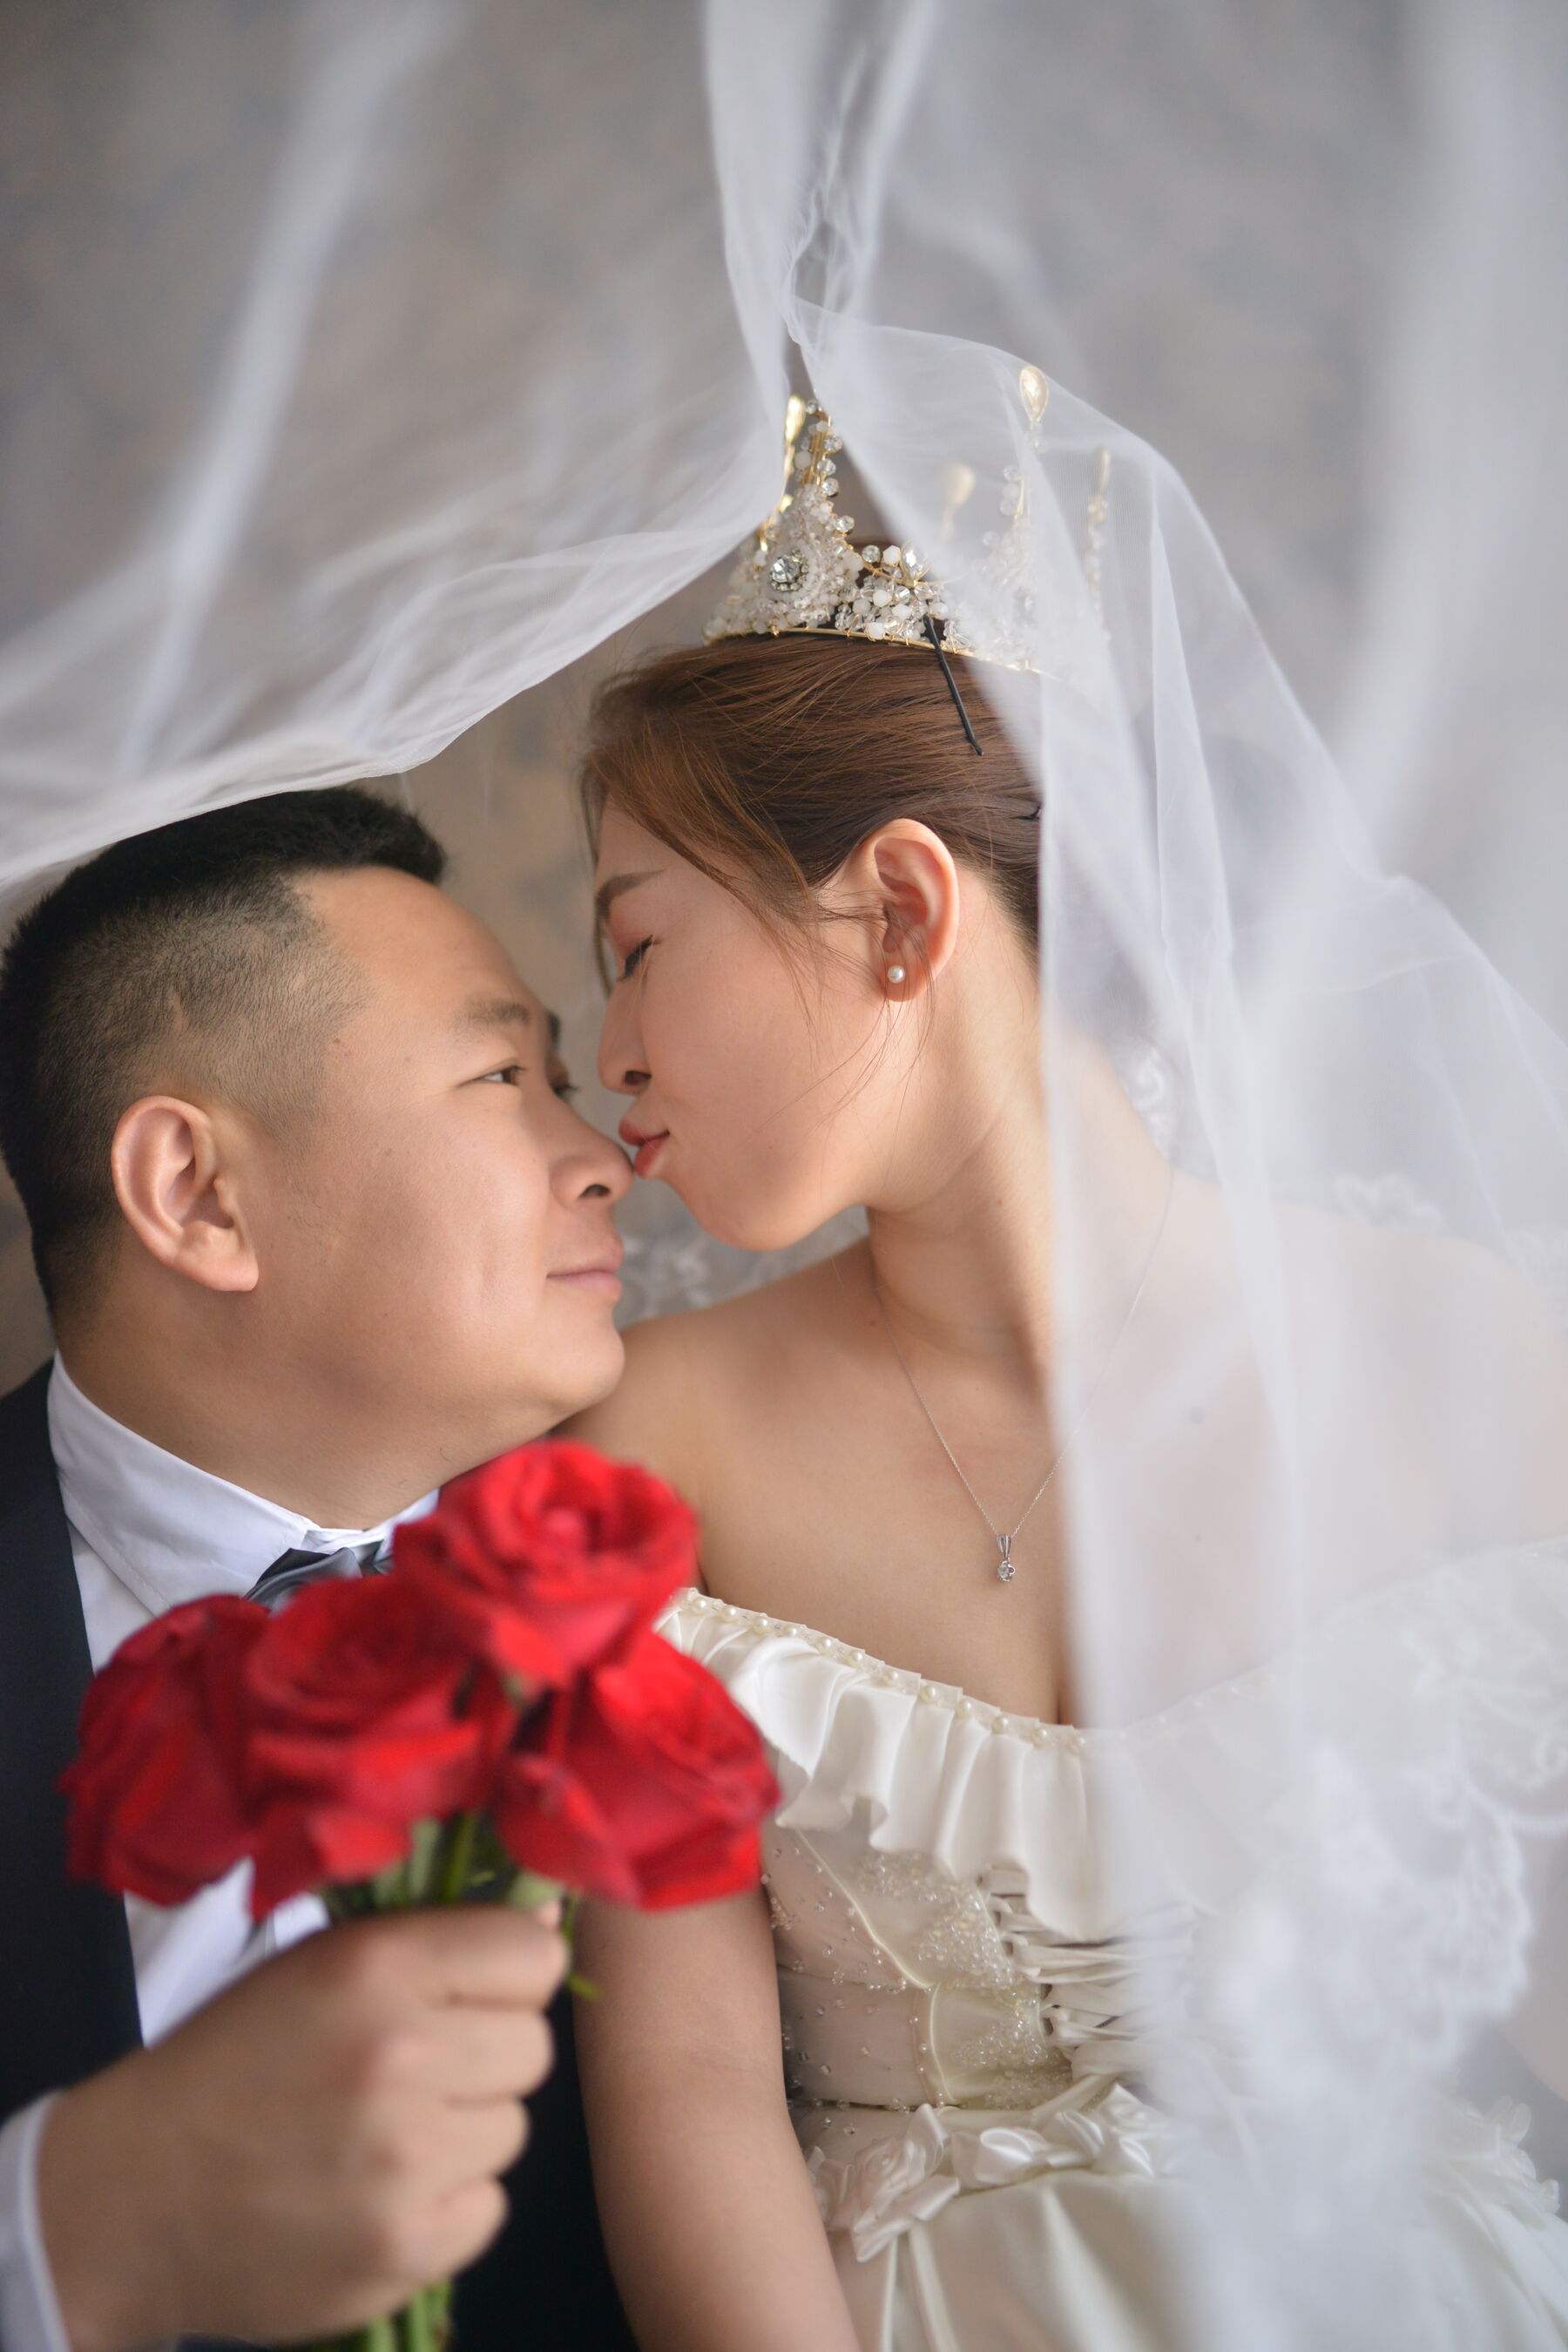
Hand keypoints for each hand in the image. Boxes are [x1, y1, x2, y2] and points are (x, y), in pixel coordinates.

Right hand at [37, 1906, 564, 2351]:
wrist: (132, 2197)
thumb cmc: (230, 2062)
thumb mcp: (316, 1965)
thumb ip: (431, 1938)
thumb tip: (551, 1923)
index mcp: (375, 1970)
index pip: (531, 1954)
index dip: (507, 1972)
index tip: (469, 1991)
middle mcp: (399, 2059)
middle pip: (534, 2045)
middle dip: (487, 2053)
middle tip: (417, 2070)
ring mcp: (407, 2164)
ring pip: (513, 2128)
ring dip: (465, 2129)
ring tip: (384, 2134)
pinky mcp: (407, 2250)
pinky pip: (488, 2208)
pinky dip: (446, 2204)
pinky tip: (380, 2192)